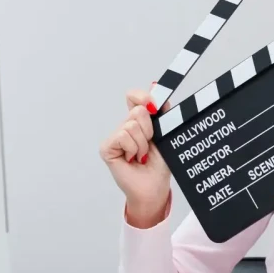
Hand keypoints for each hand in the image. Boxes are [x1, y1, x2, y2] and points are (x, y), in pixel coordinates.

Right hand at [98, 84, 172, 227]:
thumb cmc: (160, 164)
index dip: (144, 98)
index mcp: (139, 121)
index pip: (134, 96)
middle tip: (150, 145)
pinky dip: (132, 148)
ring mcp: (115, 138)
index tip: (154, 108)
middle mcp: (125, 127)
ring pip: (131, 125)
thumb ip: (162, 111)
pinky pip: (122, 136)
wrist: (155, 187)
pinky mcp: (107, 148)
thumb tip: (154, 85)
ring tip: (142, 155)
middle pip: (137, 111)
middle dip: (149, 129)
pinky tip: (132, 159)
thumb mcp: (165, 133)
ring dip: (142, 143)